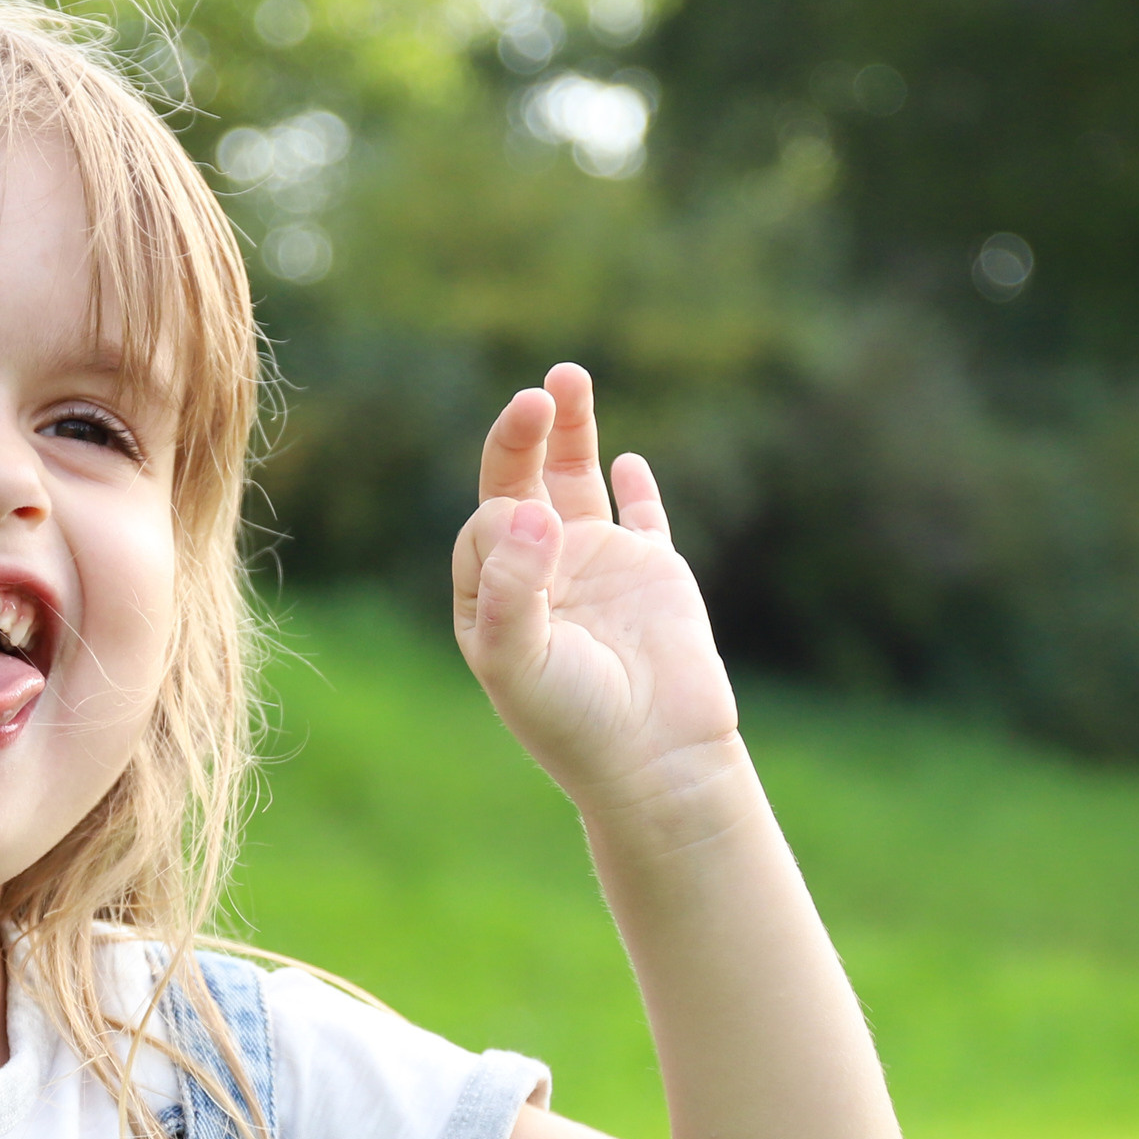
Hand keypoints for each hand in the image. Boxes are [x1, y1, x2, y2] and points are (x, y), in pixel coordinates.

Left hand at [452, 364, 738, 825]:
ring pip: (575, 483)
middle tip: (536, 395)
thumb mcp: (522, 660)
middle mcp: (538, 575)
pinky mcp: (653, 574)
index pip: (484, 528)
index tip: (535, 529)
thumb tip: (530, 510)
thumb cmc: (574, 720)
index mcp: (491, 597)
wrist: (653, 762)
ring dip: (570, 433)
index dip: (505, 517)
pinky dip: (635, 488)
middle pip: (519, 486)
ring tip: (566, 377)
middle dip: (522, 439)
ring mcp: (596, 569)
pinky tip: (625, 461)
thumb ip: (515, 588)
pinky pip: (643, 517)